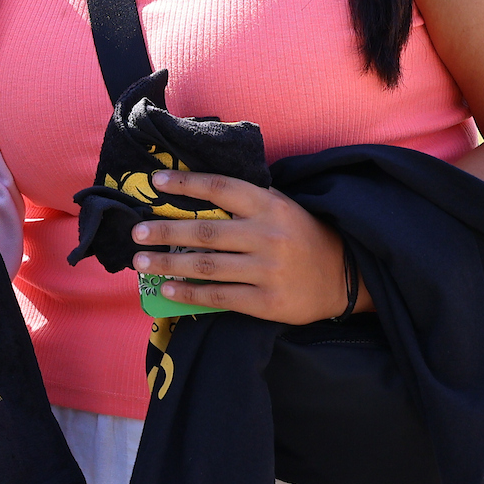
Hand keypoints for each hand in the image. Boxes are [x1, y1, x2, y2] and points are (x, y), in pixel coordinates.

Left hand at [129, 169, 367, 324]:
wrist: (346, 276)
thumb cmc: (303, 235)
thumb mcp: (282, 207)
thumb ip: (248, 199)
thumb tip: (197, 187)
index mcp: (270, 206)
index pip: (220, 188)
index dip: (186, 184)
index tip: (155, 181)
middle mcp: (267, 236)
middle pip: (205, 231)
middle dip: (165, 231)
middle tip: (136, 232)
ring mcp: (267, 271)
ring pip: (207, 266)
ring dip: (169, 264)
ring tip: (141, 262)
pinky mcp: (267, 302)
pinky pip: (220, 297)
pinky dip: (190, 293)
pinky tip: (167, 289)